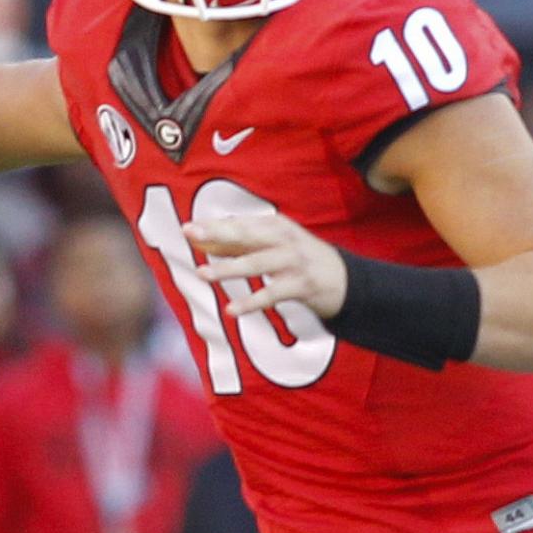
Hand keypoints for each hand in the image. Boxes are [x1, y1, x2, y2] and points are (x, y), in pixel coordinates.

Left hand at [188, 211, 347, 319]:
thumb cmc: (301, 261)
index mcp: (276, 226)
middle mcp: (285, 239)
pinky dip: (252, 301)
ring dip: (229, 268)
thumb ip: (241, 244)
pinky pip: (272, 293)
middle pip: (246, 235)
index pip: (240, 223)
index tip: (187, 227)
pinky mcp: (303, 285)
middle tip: (190, 235)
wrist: (345, 281)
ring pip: (257, 263)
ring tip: (203, 273)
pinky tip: (232, 309)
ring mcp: (295, 262)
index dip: (213, 225)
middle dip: (217, 234)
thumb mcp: (274, 246)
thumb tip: (205, 241)